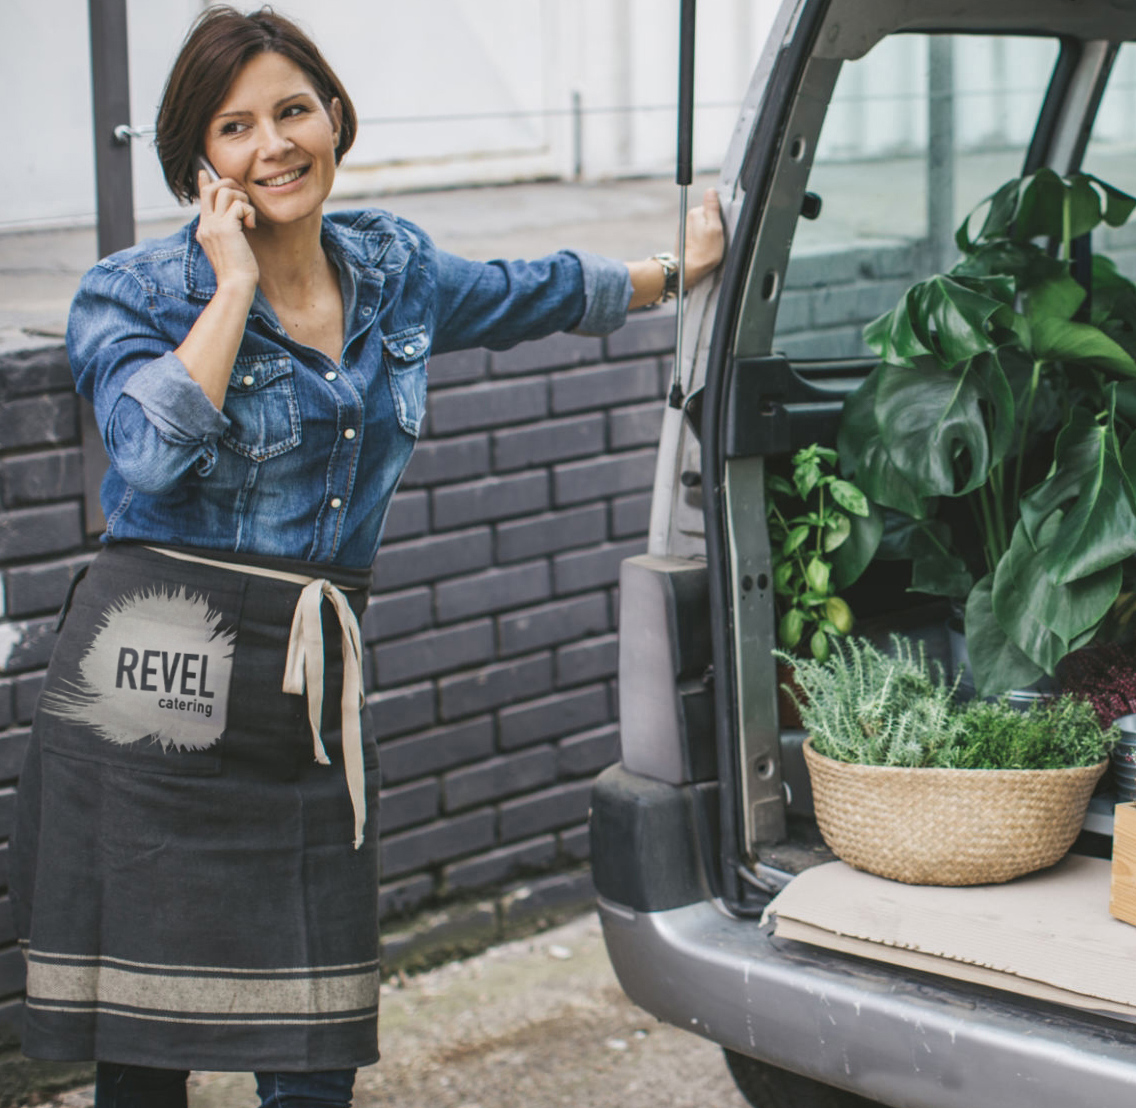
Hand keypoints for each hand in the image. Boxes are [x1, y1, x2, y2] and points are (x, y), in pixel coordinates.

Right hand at [195, 169, 258, 293]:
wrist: (236, 286)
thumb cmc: (238, 271)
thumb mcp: (229, 247)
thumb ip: (228, 230)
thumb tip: (236, 217)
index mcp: (204, 229)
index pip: (202, 199)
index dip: (205, 183)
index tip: (205, 173)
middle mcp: (206, 225)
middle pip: (212, 188)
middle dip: (230, 185)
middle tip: (244, 198)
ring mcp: (213, 226)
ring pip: (225, 192)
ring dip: (243, 200)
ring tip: (248, 218)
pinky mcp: (226, 228)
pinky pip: (239, 205)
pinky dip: (249, 212)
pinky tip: (251, 226)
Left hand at [680, 187, 724, 285]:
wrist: (690, 270)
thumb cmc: (705, 253)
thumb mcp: (715, 228)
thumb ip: (712, 207)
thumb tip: (711, 190)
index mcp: (695, 213)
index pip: (712, 207)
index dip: (719, 218)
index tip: (720, 228)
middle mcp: (688, 219)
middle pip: (707, 216)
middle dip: (713, 226)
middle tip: (715, 238)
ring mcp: (686, 229)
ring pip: (703, 227)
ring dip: (707, 234)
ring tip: (709, 245)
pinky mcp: (686, 238)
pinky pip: (698, 235)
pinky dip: (702, 240)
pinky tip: (704, 248)